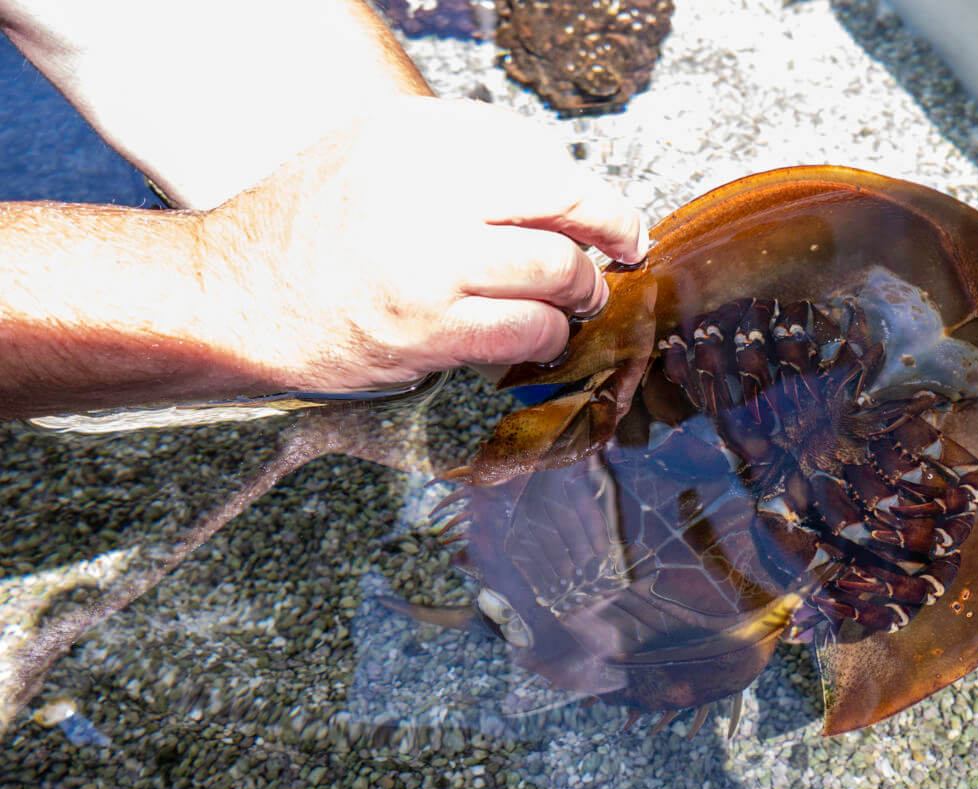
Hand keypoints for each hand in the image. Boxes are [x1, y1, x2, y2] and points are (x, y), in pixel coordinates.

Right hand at [199, 96, 648, 392]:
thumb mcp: (370, 156)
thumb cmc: (306, 232)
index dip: (588, 191)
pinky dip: (549, 336)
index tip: (607, 213)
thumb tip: (553, 187)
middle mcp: (424, 189)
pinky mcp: (429, 330)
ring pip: (558, 272)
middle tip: (620, 253)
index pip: (538, 153)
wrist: (231, 298)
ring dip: (582, 292)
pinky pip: (530, 330)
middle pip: (563, 204)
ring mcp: (428, 263)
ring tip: (577, 299)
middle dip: (609, 233)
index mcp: (413, 137)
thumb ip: (454, 160)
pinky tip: (540, 336)